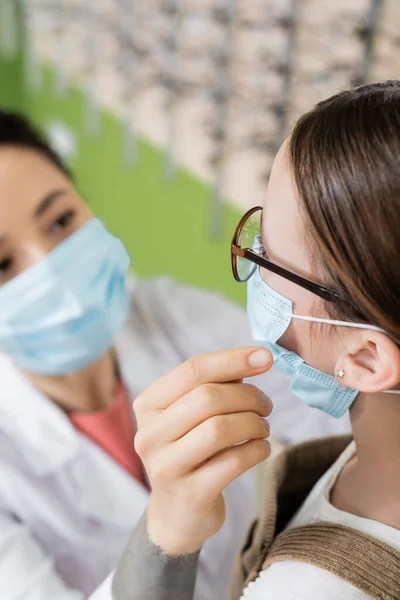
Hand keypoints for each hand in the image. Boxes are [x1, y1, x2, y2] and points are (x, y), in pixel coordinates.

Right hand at [133, 347, 272, 554]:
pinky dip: (256, 449)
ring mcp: (166, 466)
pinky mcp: (190, 494)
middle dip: (248, 396)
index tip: (266, 357)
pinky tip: (261, 448)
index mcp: (148, 404)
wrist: (177, 513)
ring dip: (253, 423)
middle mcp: (150, 433)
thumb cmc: (190, 452)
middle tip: (266, 405)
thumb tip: (254, 360)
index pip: (193, 370)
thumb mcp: (192, 416)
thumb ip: (214, 386)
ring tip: (263, 427)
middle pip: (208, 397)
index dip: (232, 359)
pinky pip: (233, 462)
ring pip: (219, 428)